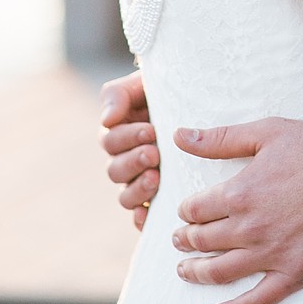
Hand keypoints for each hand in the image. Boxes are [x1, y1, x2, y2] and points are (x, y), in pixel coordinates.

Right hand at [100, 70, 160, 230]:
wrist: (195, 101)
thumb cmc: (166, 90)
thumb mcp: (141, 84)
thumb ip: (118, 95)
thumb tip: (107, 120)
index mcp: (118, 133)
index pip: (111, 142)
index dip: (128, 138)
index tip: (151, 130)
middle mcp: (126, 160)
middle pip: (115, 170)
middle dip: (134, 162)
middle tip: (154, 154)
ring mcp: (140, 180)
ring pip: (126, 195)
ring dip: (137, 189)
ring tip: (155, 179)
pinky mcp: (156, 198)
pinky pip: (141, 216)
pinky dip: (141, 218)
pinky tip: (149, 215)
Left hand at [172, 118, 302, 303]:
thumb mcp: (266, 132)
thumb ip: (220, 138)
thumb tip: (179, 136)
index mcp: (239, 193)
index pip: (196, 209)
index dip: (186, 211)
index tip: (186, 211)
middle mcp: (248, 228)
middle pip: (203, 240)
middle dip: (186, 239)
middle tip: (179, 240)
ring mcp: (269, 255)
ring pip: (219, 272)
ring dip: (196, 272)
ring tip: (185, 270)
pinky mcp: (292, 274)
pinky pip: (255, 301)